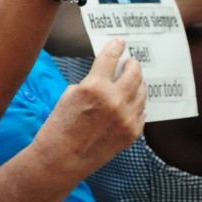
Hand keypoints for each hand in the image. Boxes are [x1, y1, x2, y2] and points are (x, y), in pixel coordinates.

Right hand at [37, 39, 144, 176]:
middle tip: (130, 62)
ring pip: (141, 92)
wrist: (63, 158)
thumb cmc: (60, 125)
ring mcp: (126, 118)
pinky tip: (132, 101)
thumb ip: (92, 82)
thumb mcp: (71, 94)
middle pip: (133, 73)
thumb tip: (106, 75)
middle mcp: (114, 100)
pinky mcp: (132, 133)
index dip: (115, 48)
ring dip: (138, 83)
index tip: (119, 43)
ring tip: (134, 80)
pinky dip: (137, 104)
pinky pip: (141, 112)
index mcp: (94, 86)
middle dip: (132, 64)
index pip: (110, 58)